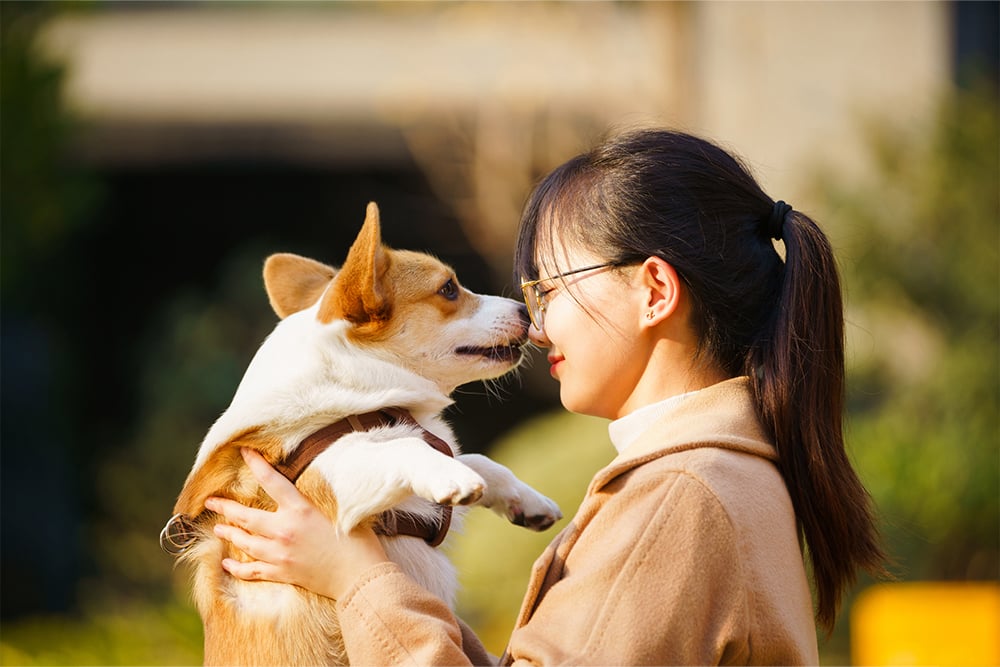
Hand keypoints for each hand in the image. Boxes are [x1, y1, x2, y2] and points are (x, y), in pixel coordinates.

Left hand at [205, 448, 389, 599]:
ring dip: (229, 534)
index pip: (272, 481)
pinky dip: (237, 568)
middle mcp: (284, 530)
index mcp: (300, 509)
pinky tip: (227, 564)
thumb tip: (306, 487)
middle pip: (246, 516)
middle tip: (210, 501)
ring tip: (218, 528)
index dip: (256, 464)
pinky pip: (252, 570)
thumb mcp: (340, 509)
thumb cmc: (357, 540)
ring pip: (245, 542)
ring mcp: (280, 553)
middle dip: (225, 507)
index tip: (244, 453)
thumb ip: (318, 499)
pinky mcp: (282, 573)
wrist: (359, 575)